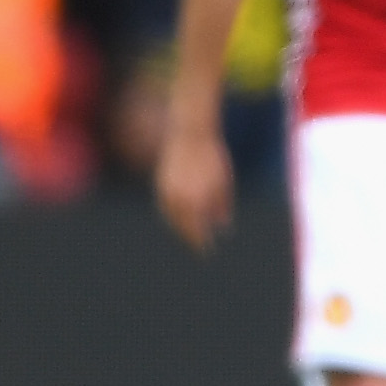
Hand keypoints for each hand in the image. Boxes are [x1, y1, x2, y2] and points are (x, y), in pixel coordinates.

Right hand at [155, 122, 233, 252]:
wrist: (191, 134)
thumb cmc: (213, 157)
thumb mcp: (224, 182)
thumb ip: (223, 206)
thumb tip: (223, 228)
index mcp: (196, 201)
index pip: (197, 232)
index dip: (202, 243)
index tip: (208, 251)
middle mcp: (179, 200)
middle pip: (183, 228)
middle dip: (191, 238)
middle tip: (198, 246)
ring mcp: (168, 192)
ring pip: (172, 218)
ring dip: (180, 228)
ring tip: (188, 233)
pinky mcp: (161, 184)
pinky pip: (165, 207)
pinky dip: (171, 215)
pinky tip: (178, 217)